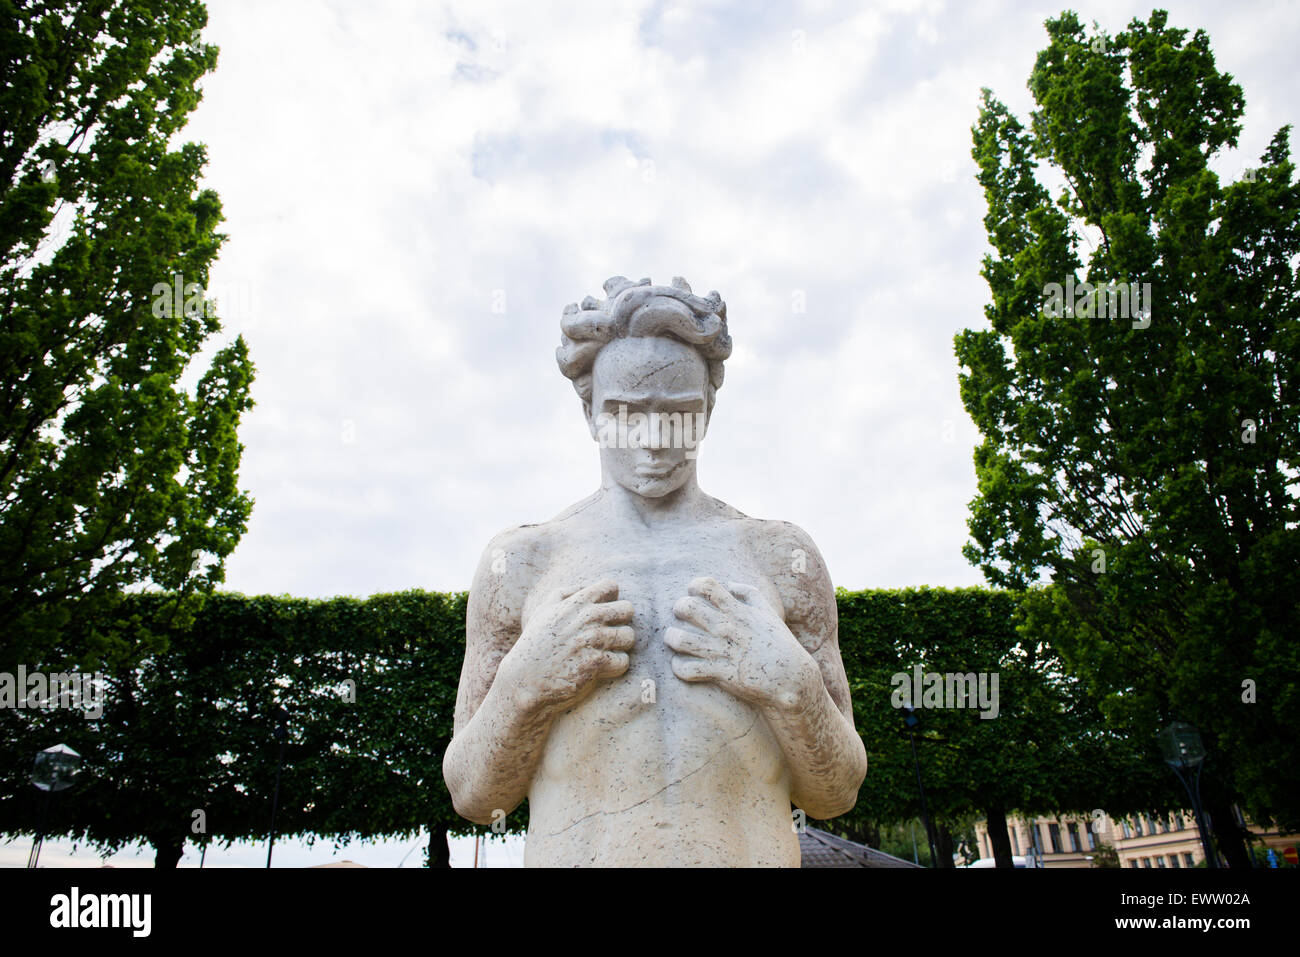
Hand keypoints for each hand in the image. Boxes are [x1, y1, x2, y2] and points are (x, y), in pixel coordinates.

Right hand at [498, 579, 634, 715]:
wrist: (525, 681)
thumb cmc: (534, 646)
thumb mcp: (543, 612)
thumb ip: (564, 594)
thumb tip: (585, 587)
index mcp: (576, 602)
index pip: (610, 586)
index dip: (611, 600)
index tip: (602, 614)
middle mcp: (587, 617)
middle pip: (627, 609)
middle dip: (621, 622)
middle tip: (608, 634)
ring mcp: (592, 640)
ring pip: (629, 636)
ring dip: (620, 646)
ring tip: (605, 652)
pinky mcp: (596, 663)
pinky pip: (623, 661)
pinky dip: (615, 666)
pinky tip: (601, 668)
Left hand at [664, 577, 819, 711]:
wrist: (792, 678)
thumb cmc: (780, 644)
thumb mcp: (769, 612)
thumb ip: (750, 593)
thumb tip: (730, 584)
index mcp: (737, 611)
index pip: (707, 586)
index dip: (694, 585)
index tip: (693, 592)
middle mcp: (727, 628)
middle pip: (687, 608)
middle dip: (679, 608)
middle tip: (681, 614)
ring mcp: (722, 651)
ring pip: (681, 639)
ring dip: (672, 637)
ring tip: (674, 639)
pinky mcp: (720, 674)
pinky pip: (687, 670)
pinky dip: (679, 667)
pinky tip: (682, 664)